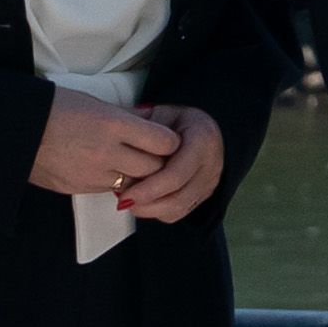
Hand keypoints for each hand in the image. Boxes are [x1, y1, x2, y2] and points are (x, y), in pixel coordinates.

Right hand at [28, 91, 180, 200]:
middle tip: (155, 154)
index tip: (167, 138)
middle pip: (153, 167)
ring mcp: (94, 174)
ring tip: (130, 161)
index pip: (163, 141)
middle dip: (158, 162)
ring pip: (134, 183)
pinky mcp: (80, 189)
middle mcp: (108, 152)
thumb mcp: (95, 104)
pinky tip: (107, 168)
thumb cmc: (55, 108)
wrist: (18, 130)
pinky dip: (115, 182)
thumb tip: (150, 123)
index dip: (169, 141)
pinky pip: (111, 190)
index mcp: (113, 124)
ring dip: (137, 175)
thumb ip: (126, 118)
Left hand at [107, 105, 226, 223]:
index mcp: (203, 138)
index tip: (125, 193)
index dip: (150, 188)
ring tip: (129, 202)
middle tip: (123, 202)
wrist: (196, 127)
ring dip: (151, 210)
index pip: (176, 173)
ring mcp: (210, 181)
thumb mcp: (158, 114)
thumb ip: (141, 128)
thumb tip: (115, 139)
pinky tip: (143, 202)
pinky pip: (180, 212)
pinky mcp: (204, 194)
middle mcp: (212, 162)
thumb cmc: (174, 120)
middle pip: (179, 196)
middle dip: (148, 204)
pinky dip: (158, 211)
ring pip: (179, 208)